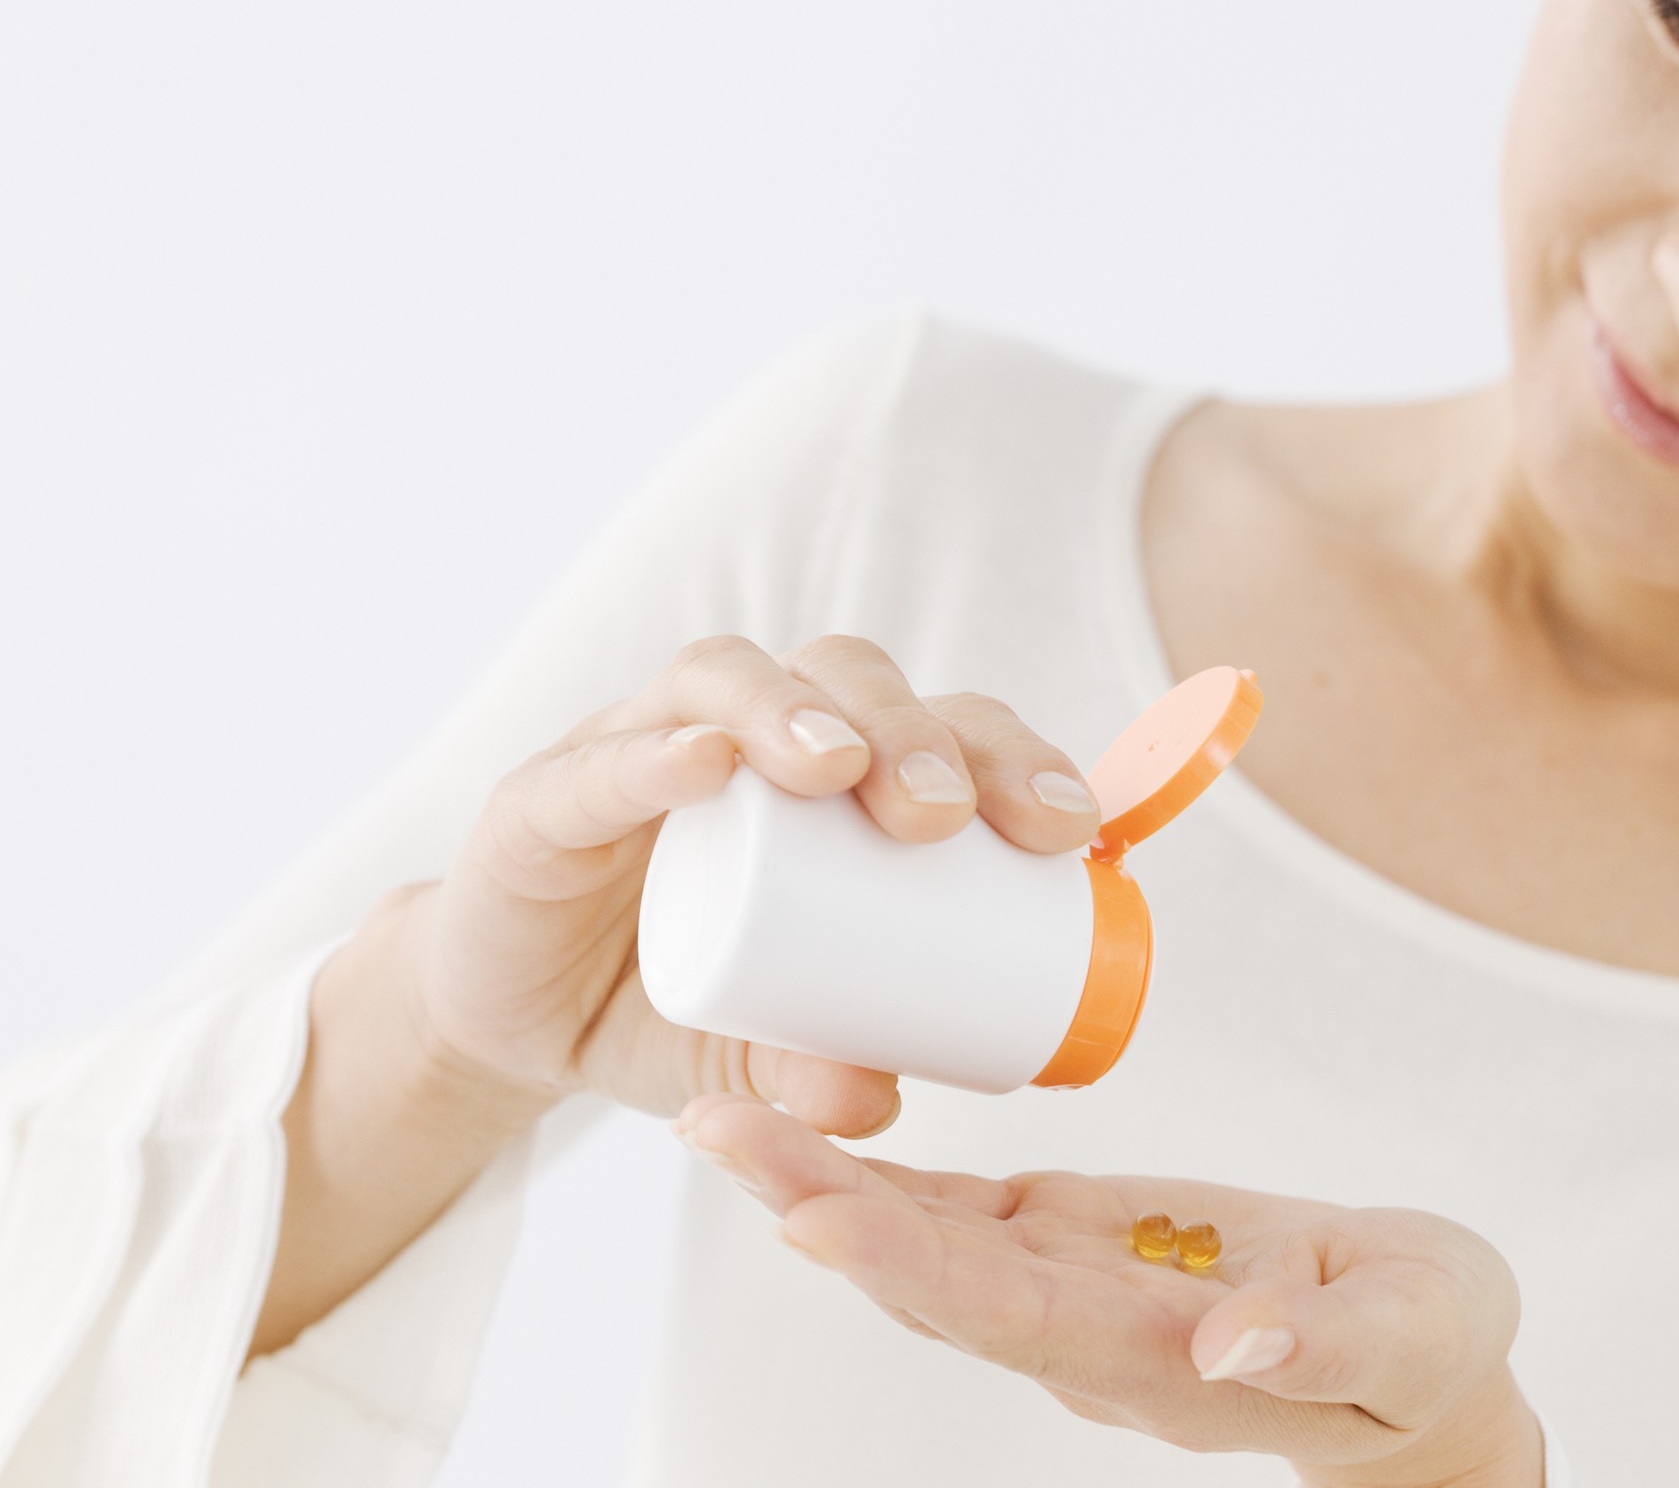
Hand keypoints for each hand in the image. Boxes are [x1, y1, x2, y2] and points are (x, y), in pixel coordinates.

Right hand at [392, 633, 1103, 1129]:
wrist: (511, 1025)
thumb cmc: (669, 1008)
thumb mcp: (759, 1056)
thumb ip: (816, 1072)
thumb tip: (886, 1098)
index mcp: (828, 781)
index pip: (936, 726)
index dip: (1009, 754)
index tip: (1067, 828)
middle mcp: (745, 736)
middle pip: (848, 680)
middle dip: (914, 731)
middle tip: (946, 815)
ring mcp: (640, 747)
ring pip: (731, 679)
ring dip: (797, 711)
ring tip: (843, 767)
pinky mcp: (543, 795)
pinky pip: (601, 756)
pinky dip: (656, 752)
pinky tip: (705, 763)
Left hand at [677, 1094, 1543, 1487]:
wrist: (1419, 1365)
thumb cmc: (1429, 1346)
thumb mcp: (1415, 1335)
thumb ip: (1329, 1342)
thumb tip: (1229, 1342)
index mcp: (1156, 1356)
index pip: (1011, 1313)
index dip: (910, 1265)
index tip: (813, 1215)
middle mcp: (1082, 1333)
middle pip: (930, 1277)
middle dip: (822, 1207)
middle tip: (718, 1128)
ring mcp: (1068, 1290)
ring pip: (926, 1242)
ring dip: (825, 1183)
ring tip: (728, 1113)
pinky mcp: (1075, 1242)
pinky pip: (963, 1214)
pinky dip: (886, 1174)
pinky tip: (816, 1127)